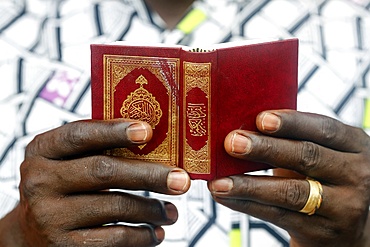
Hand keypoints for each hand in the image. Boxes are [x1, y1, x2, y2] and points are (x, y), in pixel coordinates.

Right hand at [0, 119, 189, 246]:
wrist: (34, 230)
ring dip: (152, 209)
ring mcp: (48, 215)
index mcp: (43, 150)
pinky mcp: (62, 245)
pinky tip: (155, 232)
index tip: (148, 131)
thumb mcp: (70, 160)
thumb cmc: (66, 185)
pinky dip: (142, 235)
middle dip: (149, 175)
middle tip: (181, 180)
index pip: (80, 134)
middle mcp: (39, 181)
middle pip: (104, 171)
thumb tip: (154, 139)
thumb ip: (99, 147)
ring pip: (115, 206)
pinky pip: (114, 238)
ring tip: (171, 211)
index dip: (115, 131)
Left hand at [208, 110, 369, 246]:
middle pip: (307, 157)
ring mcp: (344, 206)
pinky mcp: (323, 231)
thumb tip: (241, 126)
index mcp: (354, 146)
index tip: (260, 118)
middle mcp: (356, 174)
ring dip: (249, 185)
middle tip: (232, 143)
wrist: (344, 228)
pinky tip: (226, 196)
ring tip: (219, 180)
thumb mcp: (319, 154)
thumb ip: (292, 139)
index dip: (292, 123)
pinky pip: (278, 216)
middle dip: (265, 149)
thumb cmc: (322, 179)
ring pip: (291, 192)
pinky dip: (247, 205)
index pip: (323, 129)